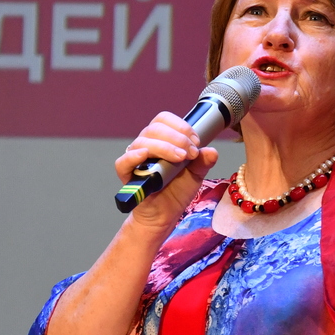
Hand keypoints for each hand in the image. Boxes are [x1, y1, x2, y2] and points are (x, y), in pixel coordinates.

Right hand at [115, 111, 218, 228]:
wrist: (165, 214)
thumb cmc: (177, 190)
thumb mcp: (196, 174)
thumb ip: (203, 161)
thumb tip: (211, 151)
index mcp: (162, 139)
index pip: (164, 120)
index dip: (181, 126)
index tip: (196, 142)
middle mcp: (147, 145)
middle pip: (155, 128)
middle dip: (177, 138)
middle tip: (191, 153)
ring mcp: (136, 159)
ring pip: (142, 142)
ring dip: (164, 147)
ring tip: (180, 158)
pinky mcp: (127, 175)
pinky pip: (123, 162)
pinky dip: (133, 156)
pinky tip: (145, 155)